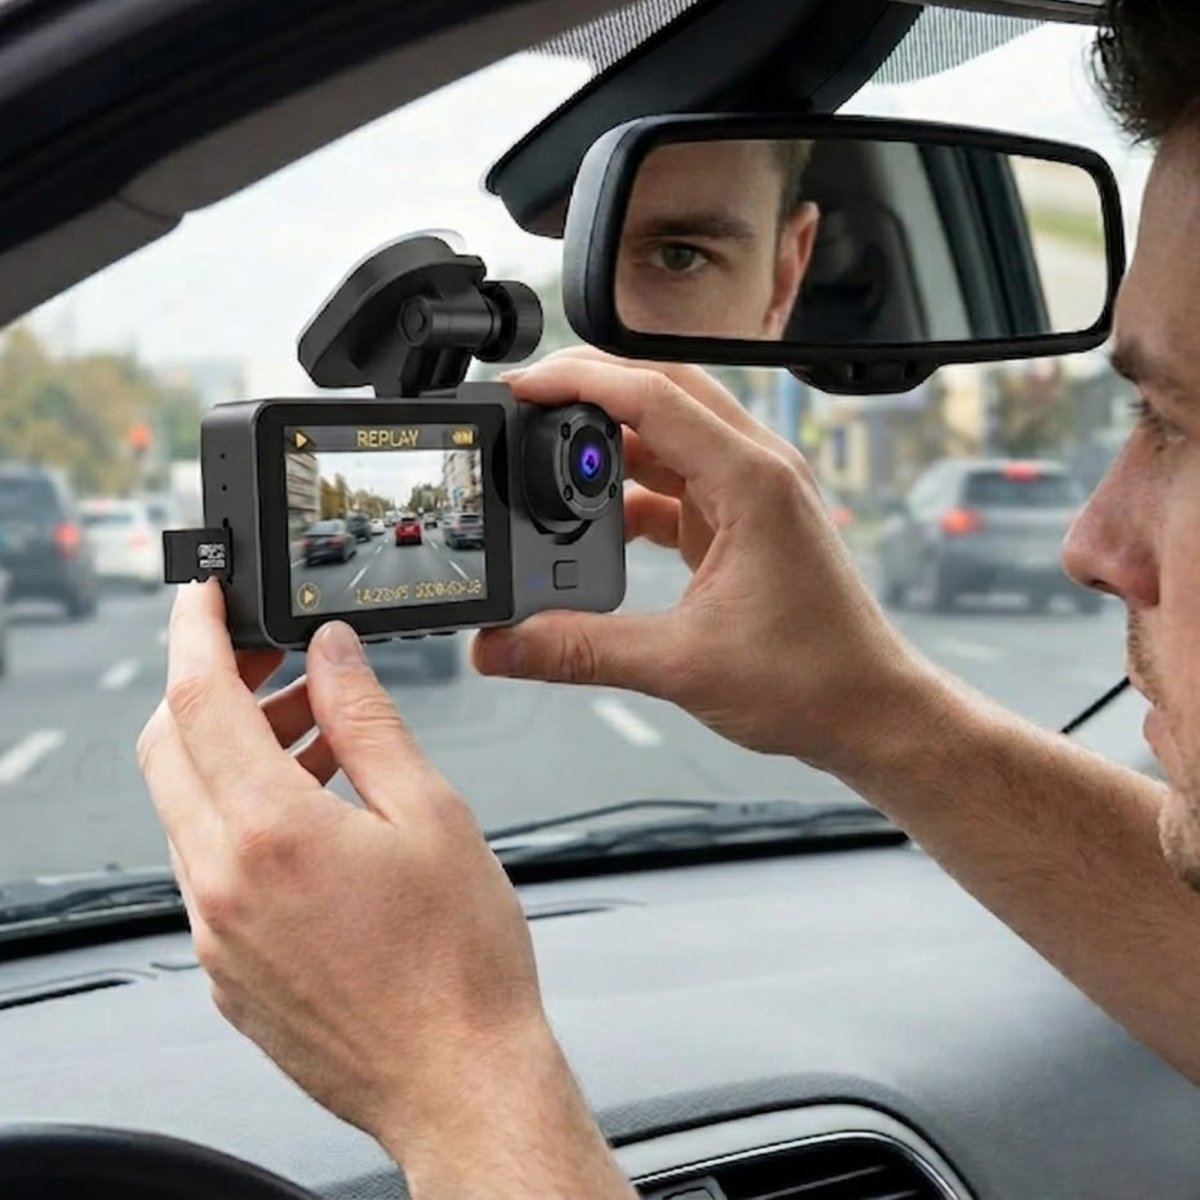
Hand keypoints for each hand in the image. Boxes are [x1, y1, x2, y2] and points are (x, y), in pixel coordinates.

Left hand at [137, 584, 633, 1197]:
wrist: (459, 1080)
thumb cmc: (460, 964)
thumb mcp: (430, 813)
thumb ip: (368, 720)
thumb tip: (334, 653)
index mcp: (272, 834)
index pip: (199, 698)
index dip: (195, 629)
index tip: (203, 590)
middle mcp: (222, 884)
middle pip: (170, 746)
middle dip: (207, 683)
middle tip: (270, 656)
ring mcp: (216, 933)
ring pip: (188, 805)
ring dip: (234, 750)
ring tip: (317, 730)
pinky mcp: (226, 969)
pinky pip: (208, 864)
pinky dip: (241, 813)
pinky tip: (311, 808)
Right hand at [474, 348, 925, 775]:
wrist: (869, 711)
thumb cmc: (814, 678)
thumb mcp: (681, 664)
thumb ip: (581, 650)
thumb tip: (504, 645)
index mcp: (753, 480)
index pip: (654, 395)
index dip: (579, 382)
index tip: (523, 387)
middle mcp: (757, 470)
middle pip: (663, 393)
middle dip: (590, 391)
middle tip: (528, 404)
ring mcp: (753, 492)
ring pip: (670, 435)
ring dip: (610, 444)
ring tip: (549, 465)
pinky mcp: (744, 520)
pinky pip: (677, 481)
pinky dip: (631, 492)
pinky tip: (596, 520)